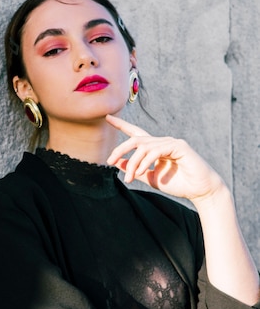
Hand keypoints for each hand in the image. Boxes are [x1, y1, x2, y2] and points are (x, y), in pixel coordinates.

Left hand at [105, 115, 224, 201]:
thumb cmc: (178, 184)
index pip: (136, 133)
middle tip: (110, 161)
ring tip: (130, 178)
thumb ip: (134, 169)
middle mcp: (162, 142)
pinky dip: (145, 162)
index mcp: (155, 148)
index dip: (122, 125)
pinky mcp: (179, 146)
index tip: (108, 117)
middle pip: (135, 139)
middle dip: (120, 149)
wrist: (200, 191)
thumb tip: (117, 162)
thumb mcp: (149, 177)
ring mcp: (171, 142)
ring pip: (143, 147)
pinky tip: (141, 172)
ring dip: (133, 163)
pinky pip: (155, 151)